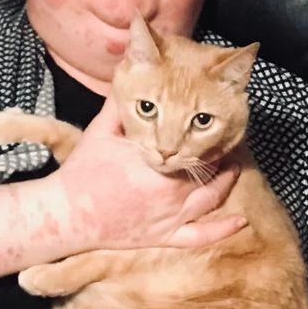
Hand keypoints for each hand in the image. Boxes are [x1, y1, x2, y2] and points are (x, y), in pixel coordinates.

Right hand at [52, 98, 243, 252]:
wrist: (67, 214)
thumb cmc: (84, 171)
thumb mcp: (103, 130)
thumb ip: (122, 102)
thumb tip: (131, 71)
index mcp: (159, 161)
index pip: (195, 143)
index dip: (205, 132)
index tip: (210, 120)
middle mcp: (171, 190)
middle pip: (208, 168)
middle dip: (217, 154)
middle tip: (226, 141)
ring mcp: (171, 217)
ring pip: (211, 197)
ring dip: (226, 181)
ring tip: (233, 167)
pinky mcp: (165, 237)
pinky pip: (201, 236)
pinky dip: (222, 230)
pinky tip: (240, 222)